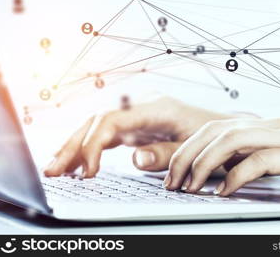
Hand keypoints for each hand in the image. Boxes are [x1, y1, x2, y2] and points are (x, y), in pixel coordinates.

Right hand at [44, 95, 235, 177]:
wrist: (225, 128)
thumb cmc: (212, 136)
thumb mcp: (194, 147)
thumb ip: (166, 153)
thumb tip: (136, 158)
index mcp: (156, 108)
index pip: (113, 120)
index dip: (94, 144)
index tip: (88, 171)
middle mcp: (143, 107)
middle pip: (98, 120)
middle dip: (74, 145)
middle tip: (54, 170)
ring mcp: (138, 116)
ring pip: (98, 126)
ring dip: (77, 146)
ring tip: (57, 168)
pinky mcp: (137, 126)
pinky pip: (107, 134)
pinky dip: (91, 148)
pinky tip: (79, 162)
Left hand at [165, 117, 279, 199]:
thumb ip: (264, 158)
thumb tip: (233, 172)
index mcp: (269, 125)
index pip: (217, 127)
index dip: (191, 147)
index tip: (177, 170)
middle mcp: (273, 125)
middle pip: (215, 130)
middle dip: (187, 155)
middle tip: (172, 180)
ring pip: (229, 141)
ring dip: (203, 165)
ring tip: (189, 187)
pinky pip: (258, 161)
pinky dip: (235, 176)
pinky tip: (223, 192)